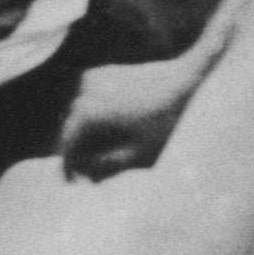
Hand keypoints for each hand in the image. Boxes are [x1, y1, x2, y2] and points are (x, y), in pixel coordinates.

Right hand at [59, 51, 205, 177]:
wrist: (186, 80)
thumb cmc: (167, 120)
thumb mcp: (141, 154)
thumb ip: (111, 167)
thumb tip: (90, 177)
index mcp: (88, 112)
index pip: (67, 145)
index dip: (68, 168)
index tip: (73, 183)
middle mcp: (83, 92)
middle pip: (71, 128)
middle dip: (78, 151)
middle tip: (88, 175)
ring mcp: (92, 79)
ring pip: (79, 113)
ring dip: (85, 133)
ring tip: (100, 156)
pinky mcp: (103, 71)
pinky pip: (89, 98)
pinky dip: (94, 115)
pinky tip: (109, 132)